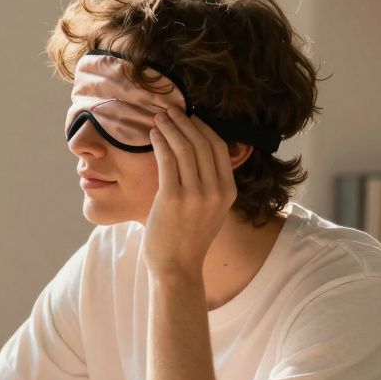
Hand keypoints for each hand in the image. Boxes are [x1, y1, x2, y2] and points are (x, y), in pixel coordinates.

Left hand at [141, 106, 237, 275]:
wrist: (177, 269)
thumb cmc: (188, 239)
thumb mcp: (210, 210)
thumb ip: (209, 185)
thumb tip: (196, 154)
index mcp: (228, 192)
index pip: (219, 148)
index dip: (203, 127)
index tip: (188, 117)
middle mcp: (216, 191)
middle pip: (201, 143)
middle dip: (184, 122)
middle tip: (169, 110)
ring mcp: (195, 195)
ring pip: (184, 148)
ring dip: (169, 128)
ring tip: (157, 118)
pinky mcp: (173, 198)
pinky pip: (167, 160)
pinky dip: (159, 142)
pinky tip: (152, 135)